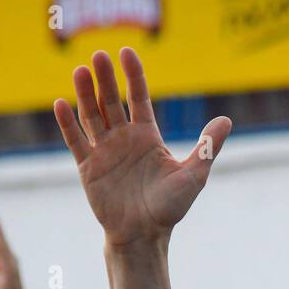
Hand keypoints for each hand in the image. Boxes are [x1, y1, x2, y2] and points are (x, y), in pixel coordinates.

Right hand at [53, 47, 231, 246]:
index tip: (126, 52)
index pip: (138, 97)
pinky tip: (61, 104)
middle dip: (106, 79)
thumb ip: (207, 147)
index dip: (132, 75)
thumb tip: (227, 121)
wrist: (143, 236)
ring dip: (85, 94)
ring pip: (92, 116)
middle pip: (112, 101)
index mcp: (148, 136)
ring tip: (81, 70)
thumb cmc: (169, 208)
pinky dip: (68, 124)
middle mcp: (124, 139)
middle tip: (99, 55)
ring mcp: (104, 152)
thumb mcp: (193, 175)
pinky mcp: (88, 168)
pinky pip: (76, 141)